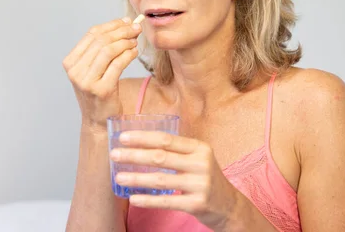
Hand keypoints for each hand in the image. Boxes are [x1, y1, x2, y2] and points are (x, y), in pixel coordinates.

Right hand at [62, 17, 141, 128]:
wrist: (98, 120)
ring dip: (126, 42)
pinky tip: (135, 52)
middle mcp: (75, 71)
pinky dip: (129, 55)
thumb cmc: (98, 91)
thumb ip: (102, 48)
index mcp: (71, 62)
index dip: (111, 24)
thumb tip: (124, 23)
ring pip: (109, 50)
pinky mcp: (101, 89)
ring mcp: (87, 81)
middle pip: (101, 40)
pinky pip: (118, 64)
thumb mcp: (93, 68)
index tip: (127, 21)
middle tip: (136, 28)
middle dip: (122, 31)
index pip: (92, 34)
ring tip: (135, 40)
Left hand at [109, 131, 244, 229]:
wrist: (229, 206)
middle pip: (161, 157)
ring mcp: (200, 184)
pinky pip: (167, 201)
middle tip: (114, 154)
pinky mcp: (197, 204)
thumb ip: (178, 151)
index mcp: (200, 148)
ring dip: (136, 178)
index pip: (167, 139)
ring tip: (119, 176)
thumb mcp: (199, 158)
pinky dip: (148, 200)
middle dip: (134, 155)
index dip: (143, 137)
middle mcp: (201, 163)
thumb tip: (141, 144)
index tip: (123, 137)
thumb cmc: (206, 178)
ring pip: (161, 180)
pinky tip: (133, 198)